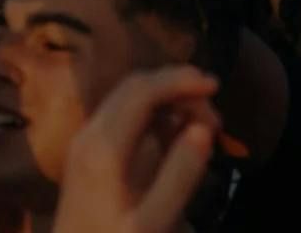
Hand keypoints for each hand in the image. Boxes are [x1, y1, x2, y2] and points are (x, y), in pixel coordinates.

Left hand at [53, 66, 218, 232]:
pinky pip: (122, 114)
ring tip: (202, 125)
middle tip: (214, 116)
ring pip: (128, 97)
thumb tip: (203, 128)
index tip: (215, 86)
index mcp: (104, 145)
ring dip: (166, 99)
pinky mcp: (86, 150)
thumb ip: (179, 175)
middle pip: (135, 86)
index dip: (180, 80)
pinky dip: (152, 113)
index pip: (143, 90)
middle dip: (177, 88)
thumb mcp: (153, 223)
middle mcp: (89, 131)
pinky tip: (174, 133)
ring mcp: (84, 139)